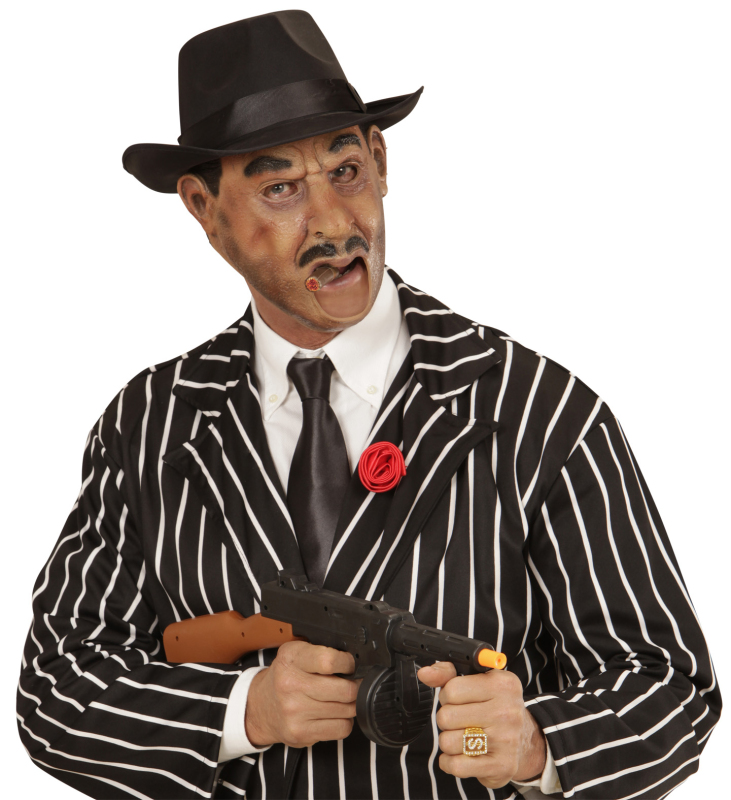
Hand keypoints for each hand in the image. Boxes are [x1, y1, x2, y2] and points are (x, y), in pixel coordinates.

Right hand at [245, 640, 357, 747]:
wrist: (260, 706)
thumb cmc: (285, 677)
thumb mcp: (296, 653)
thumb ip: (321, 653)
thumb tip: (355, 661)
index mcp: (291, 659)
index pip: (328, 661)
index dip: (347, 663)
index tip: (349, 665)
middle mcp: (291, 685)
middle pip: (344, 689)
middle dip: (355, 686)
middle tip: (354, 683)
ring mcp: (296, 712)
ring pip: (347, 710)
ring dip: (351, 704)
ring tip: (341, 698)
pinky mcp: (301, 733)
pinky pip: (341, 728)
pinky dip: (345, 721)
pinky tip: (334, 714)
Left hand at [417, 662, 545, 789]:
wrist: (526, 741)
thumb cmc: (494, 707)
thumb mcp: (476, 682)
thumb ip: (448, 674)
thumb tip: (425, 673)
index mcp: (502, 684)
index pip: (452, 689)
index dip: (448, 696)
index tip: (458, 700)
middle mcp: (507, 710)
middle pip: (446, 717)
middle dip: (446, 720)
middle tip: (461, 721)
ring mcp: (506, 740)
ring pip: (447, 742)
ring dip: (448, 741)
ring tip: (463, 737)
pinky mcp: (502, 766)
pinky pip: (457, 766)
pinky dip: (450, 762)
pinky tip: (460, 755)